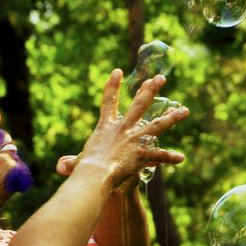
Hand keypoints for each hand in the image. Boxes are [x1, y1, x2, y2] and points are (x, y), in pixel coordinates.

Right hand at [65, 69, 187, 189]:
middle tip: (160, 78)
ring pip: (156, 126)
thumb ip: (71, 164)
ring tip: (185, 110)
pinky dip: (169, 158)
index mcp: (105, 128)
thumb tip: (60, 167)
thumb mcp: (77, 163)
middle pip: (139, 105)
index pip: (108, 103)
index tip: (117, 71)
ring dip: (171, 118)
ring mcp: (133, 141)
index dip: (112, 86)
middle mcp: (121, 130)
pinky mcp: (141, 154)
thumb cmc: (82, 171)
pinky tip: (180, 158)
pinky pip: (159, 155)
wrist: (92, 175)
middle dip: (150, 90)